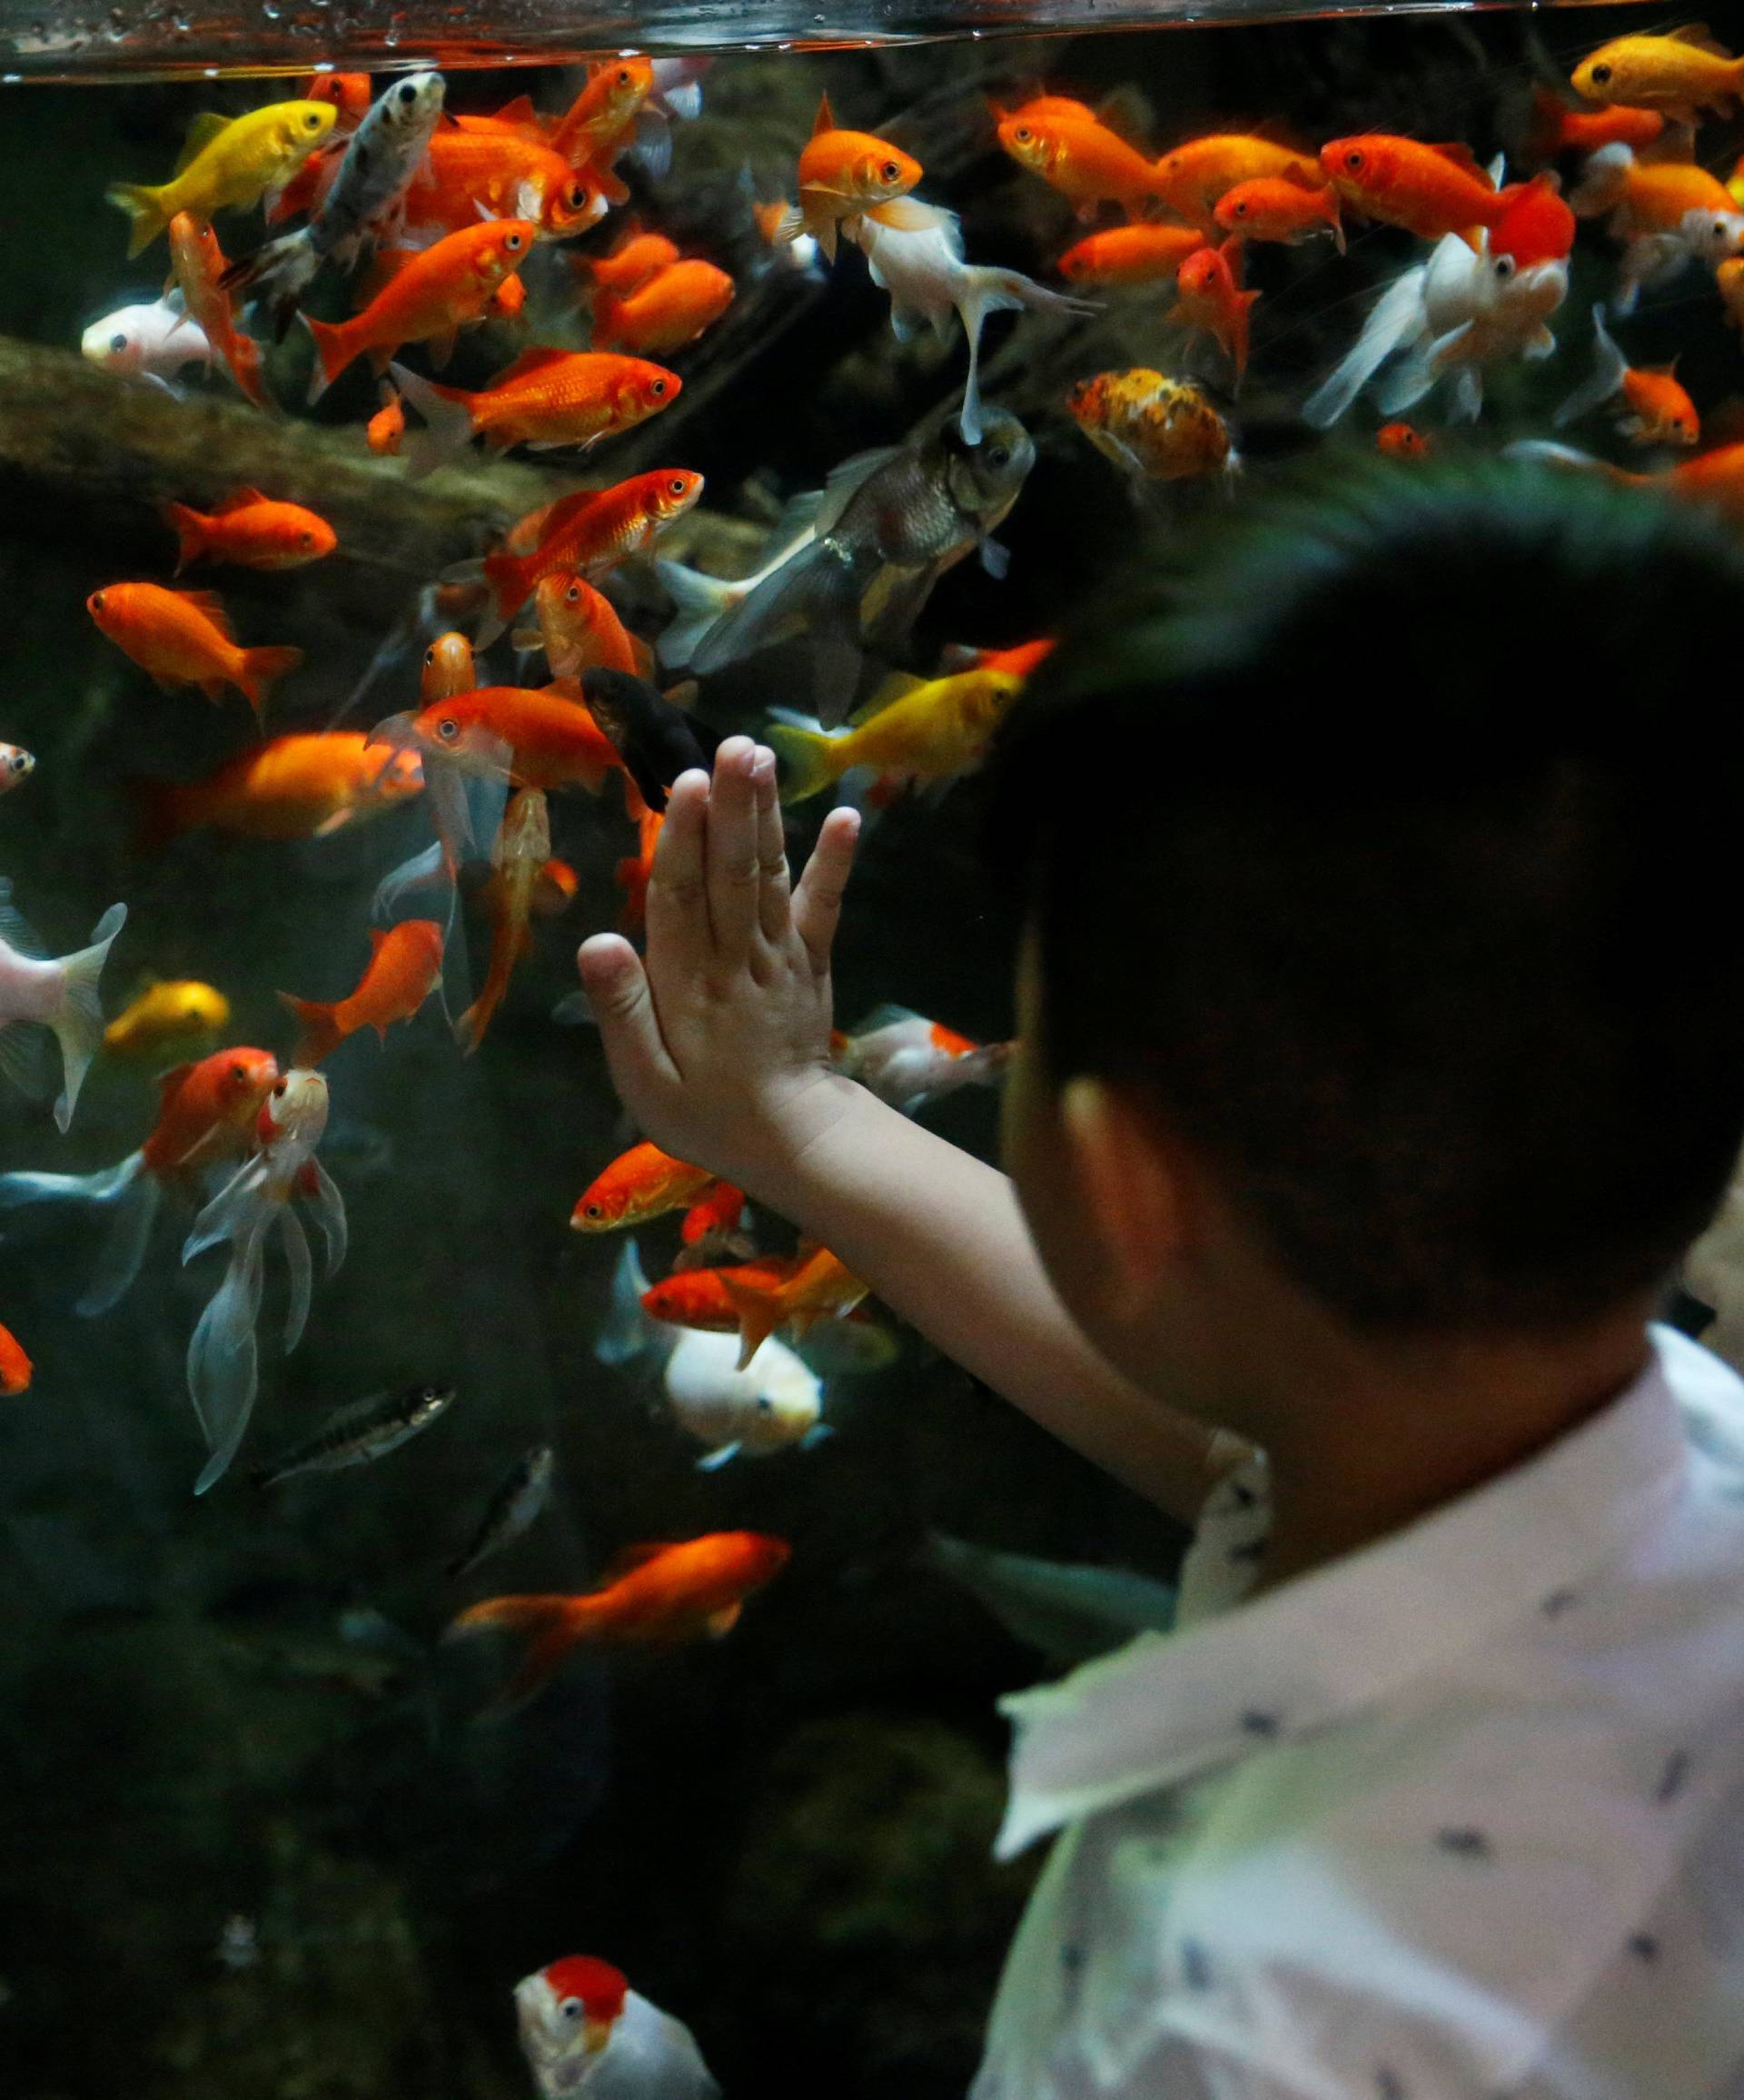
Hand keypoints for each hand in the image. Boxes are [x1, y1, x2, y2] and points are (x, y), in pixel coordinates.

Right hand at [576, 737, 862, 1195]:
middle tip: (737, 749)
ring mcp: (782, 957)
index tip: (687, 785)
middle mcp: (738, 959)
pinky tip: (848, 815)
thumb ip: (622, 1012)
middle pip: (733, 875)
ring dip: (767, 816)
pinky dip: (836, 863)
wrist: (794, 1142)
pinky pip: (825, 907)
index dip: (684, 841)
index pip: (681, 900)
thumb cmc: (705, 1113)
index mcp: (690, 985)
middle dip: (734, 809)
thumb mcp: (645, 1082)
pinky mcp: (813, 962)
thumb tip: (597, 942)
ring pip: (771, 878)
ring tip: (763, 757)